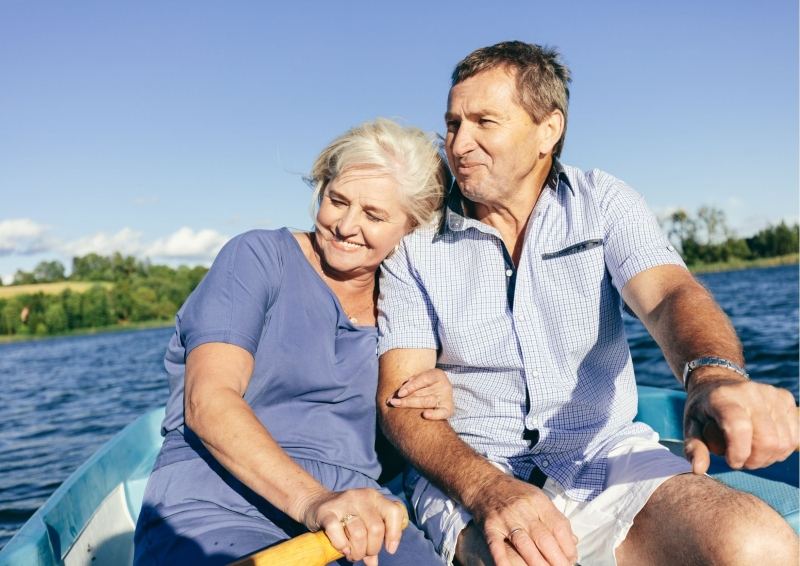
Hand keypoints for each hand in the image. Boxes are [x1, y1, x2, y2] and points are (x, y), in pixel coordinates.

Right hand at [300, 488, 407, 564]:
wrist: (316, 502)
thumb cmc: (345, 516)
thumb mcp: (363, 523)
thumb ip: (371, 540)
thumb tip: (373, 563)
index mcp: (374, 498)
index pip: (394, 512)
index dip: (395, 534)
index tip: (390, 549)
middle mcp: (361, 497)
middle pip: (376, 528)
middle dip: (372, 548)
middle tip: (364, 554)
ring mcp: (343, 502)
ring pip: (358, 533)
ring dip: (357, 551)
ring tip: (353, 554)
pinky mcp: (326, 511)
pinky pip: (337, 531)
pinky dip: (342, 545)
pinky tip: (343, 549)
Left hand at [385, 368, 453, 419]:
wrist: (440, 395)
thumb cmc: (426, 387)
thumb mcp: (420, 380)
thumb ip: (410, 384)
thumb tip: (395, 395)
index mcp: (437, 375)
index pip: (423, 379)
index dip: (410, 386)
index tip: (399, 393)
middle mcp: (444, 386)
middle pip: (423, 392)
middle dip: (406, 398)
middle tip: (392, 402)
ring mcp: (446, 398)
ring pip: (427, 402)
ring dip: (411, 404)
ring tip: (397, 405)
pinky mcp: (448, 409)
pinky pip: (442, 413)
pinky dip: (434, 415)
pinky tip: (425, 415)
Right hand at [470, 474, 576, 565]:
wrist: (485, 484)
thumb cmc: (515, 493)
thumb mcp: (538, 498)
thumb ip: (554, 519)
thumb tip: (573, 542)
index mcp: (538, 501)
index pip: (558, 526)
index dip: (568, 546)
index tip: (572, 558)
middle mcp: (523, 509)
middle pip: (543, 538)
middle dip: (557, 559)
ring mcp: (505, 519)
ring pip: (524, 545)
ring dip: (538, 564)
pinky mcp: (490, 527)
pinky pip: (497, 547)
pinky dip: (503, 561)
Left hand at [683, 375, 798, 473]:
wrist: (718, 381)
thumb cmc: (704, 409)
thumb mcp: (691, 426)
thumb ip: (694, 447)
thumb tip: (698, 470)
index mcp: (722, 397)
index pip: (739, 427)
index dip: (738, 452)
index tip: (731, 461)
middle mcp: (749, 392)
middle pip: (767, 440)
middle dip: (754, 460)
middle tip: (740, 460)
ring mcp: (770, 394)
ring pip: (783, 442)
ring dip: (768, 457)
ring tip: (751, 452)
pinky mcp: (785, 398)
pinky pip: (794, 436)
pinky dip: (781, 449)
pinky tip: (764, 445)